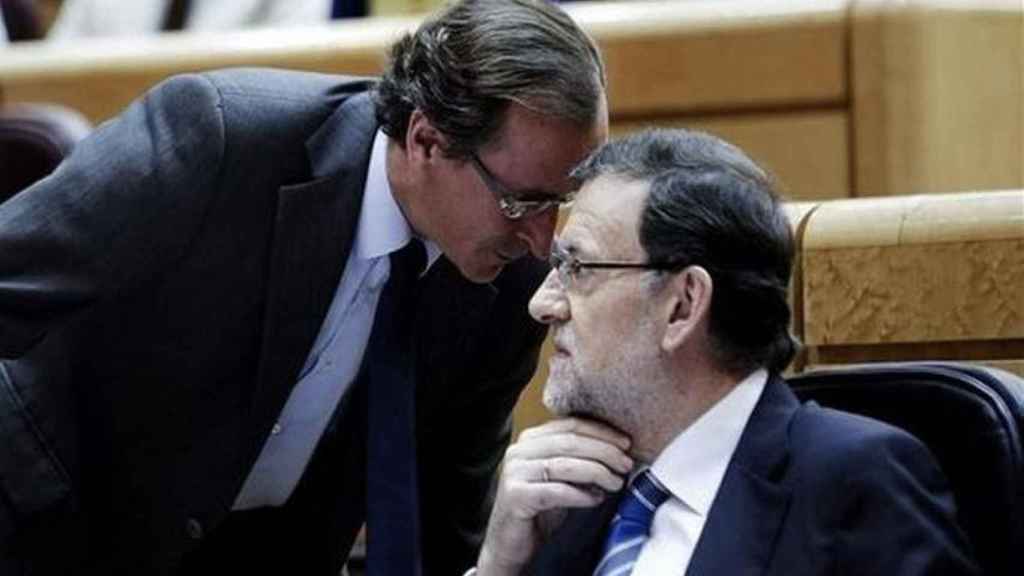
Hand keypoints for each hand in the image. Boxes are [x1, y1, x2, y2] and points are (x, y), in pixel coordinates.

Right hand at [476, 418, 632, 575]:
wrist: (511, 543)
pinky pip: (556, 491)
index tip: (626, 443)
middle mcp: (519, 451)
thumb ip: (580, 460)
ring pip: (564, 465)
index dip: (601, 432)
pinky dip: (580, 495)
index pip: (571, 426)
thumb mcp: (563, 478)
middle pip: (570, 442)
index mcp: (531, 439)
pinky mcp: (515, 496)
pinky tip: (596, 499)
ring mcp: (514, 472)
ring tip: (616, 482)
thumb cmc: (540, 509)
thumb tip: (620, 451)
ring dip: (596, 472)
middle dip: (604, 451)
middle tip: (625, 464)